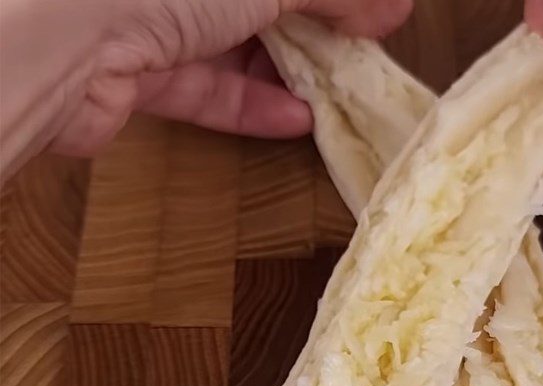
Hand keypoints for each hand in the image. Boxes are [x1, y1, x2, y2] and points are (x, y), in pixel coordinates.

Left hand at [0, 0, 411, 175]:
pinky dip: (247, 104)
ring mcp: (141, 11)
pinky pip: (198, 86)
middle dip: (315, 22)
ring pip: (227, 39)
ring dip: (286, 69)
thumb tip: (388, 5)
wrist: (57, 38)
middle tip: (363, 53)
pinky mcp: (126, 70)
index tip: (382, 9)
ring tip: (335, 93)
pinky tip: (294, 121)